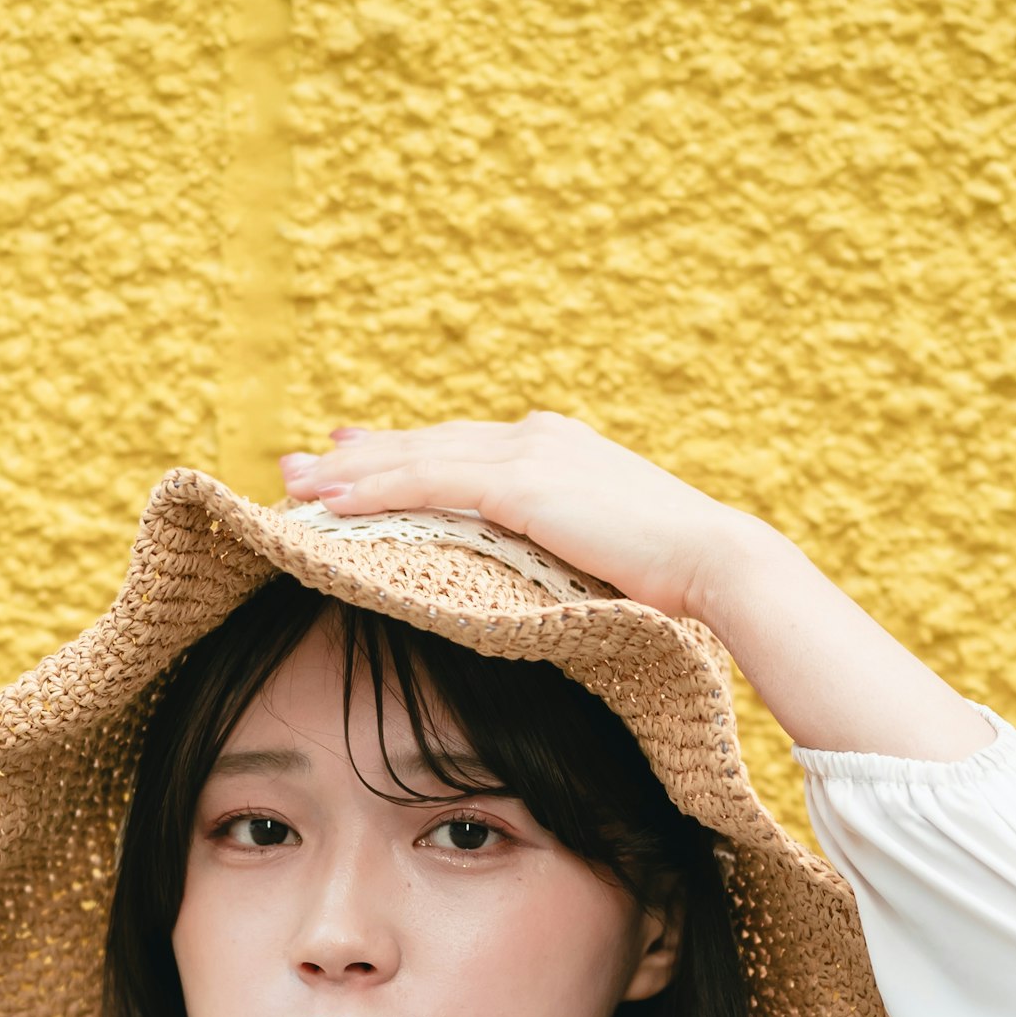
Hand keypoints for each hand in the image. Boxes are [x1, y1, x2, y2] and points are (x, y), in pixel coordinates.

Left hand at [277, 414, 766, 625]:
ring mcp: (530, 455)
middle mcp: (537, 437)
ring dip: (351, 474)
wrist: (718, 565)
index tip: (352, 453)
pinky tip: (335, 503)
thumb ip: (561, 542)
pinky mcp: (523, 486)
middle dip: (359, 457)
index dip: (401, 451)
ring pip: (418, 459)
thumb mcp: (604, 550)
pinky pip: (431, 485)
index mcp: (557, 448)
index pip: (460, 446)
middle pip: (428, 443)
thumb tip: (535, 566)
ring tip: (297, 485)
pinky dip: (377, 491)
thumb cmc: (675, 579)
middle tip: (299, 465)